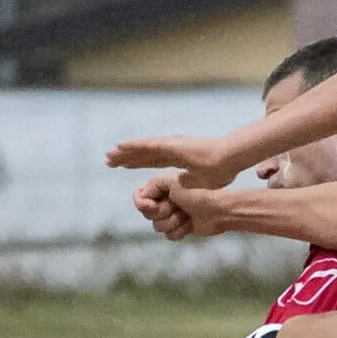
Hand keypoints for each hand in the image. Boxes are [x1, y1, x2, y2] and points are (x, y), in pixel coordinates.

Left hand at [107, 135, 237, 190]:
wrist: (228, 160)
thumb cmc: (219, 173)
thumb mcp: (198, 184)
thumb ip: (187, 187)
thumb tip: (182, 193)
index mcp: (178, 158)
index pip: (154, 161)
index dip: (138, 163)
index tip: (124, 166)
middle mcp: (172, 149)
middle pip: (144, 154)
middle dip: (126, 158)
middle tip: (109, 161)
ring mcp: (170, 145)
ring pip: (141, 149)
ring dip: (124, 152)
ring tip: (108, 155)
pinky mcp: (170, 144)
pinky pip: (146, 146)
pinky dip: (131, 146)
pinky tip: (118, 147)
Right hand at [137, 175, 229, 240]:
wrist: (220, 210)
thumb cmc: (199, 194)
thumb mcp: (174, 182)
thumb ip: (154, 185)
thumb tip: (141, 196)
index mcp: (162, 189)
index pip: (139, 199)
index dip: (144, 204)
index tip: (153, 205)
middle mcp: (164, 202)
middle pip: (147, 215)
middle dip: (163, 212)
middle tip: (178, 205)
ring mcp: (172, 217)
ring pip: (158, 227)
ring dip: (174, 221)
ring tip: (187, 214)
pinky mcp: (180, 229)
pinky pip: (169, 236)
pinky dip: (181, 230)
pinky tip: (191, 224)